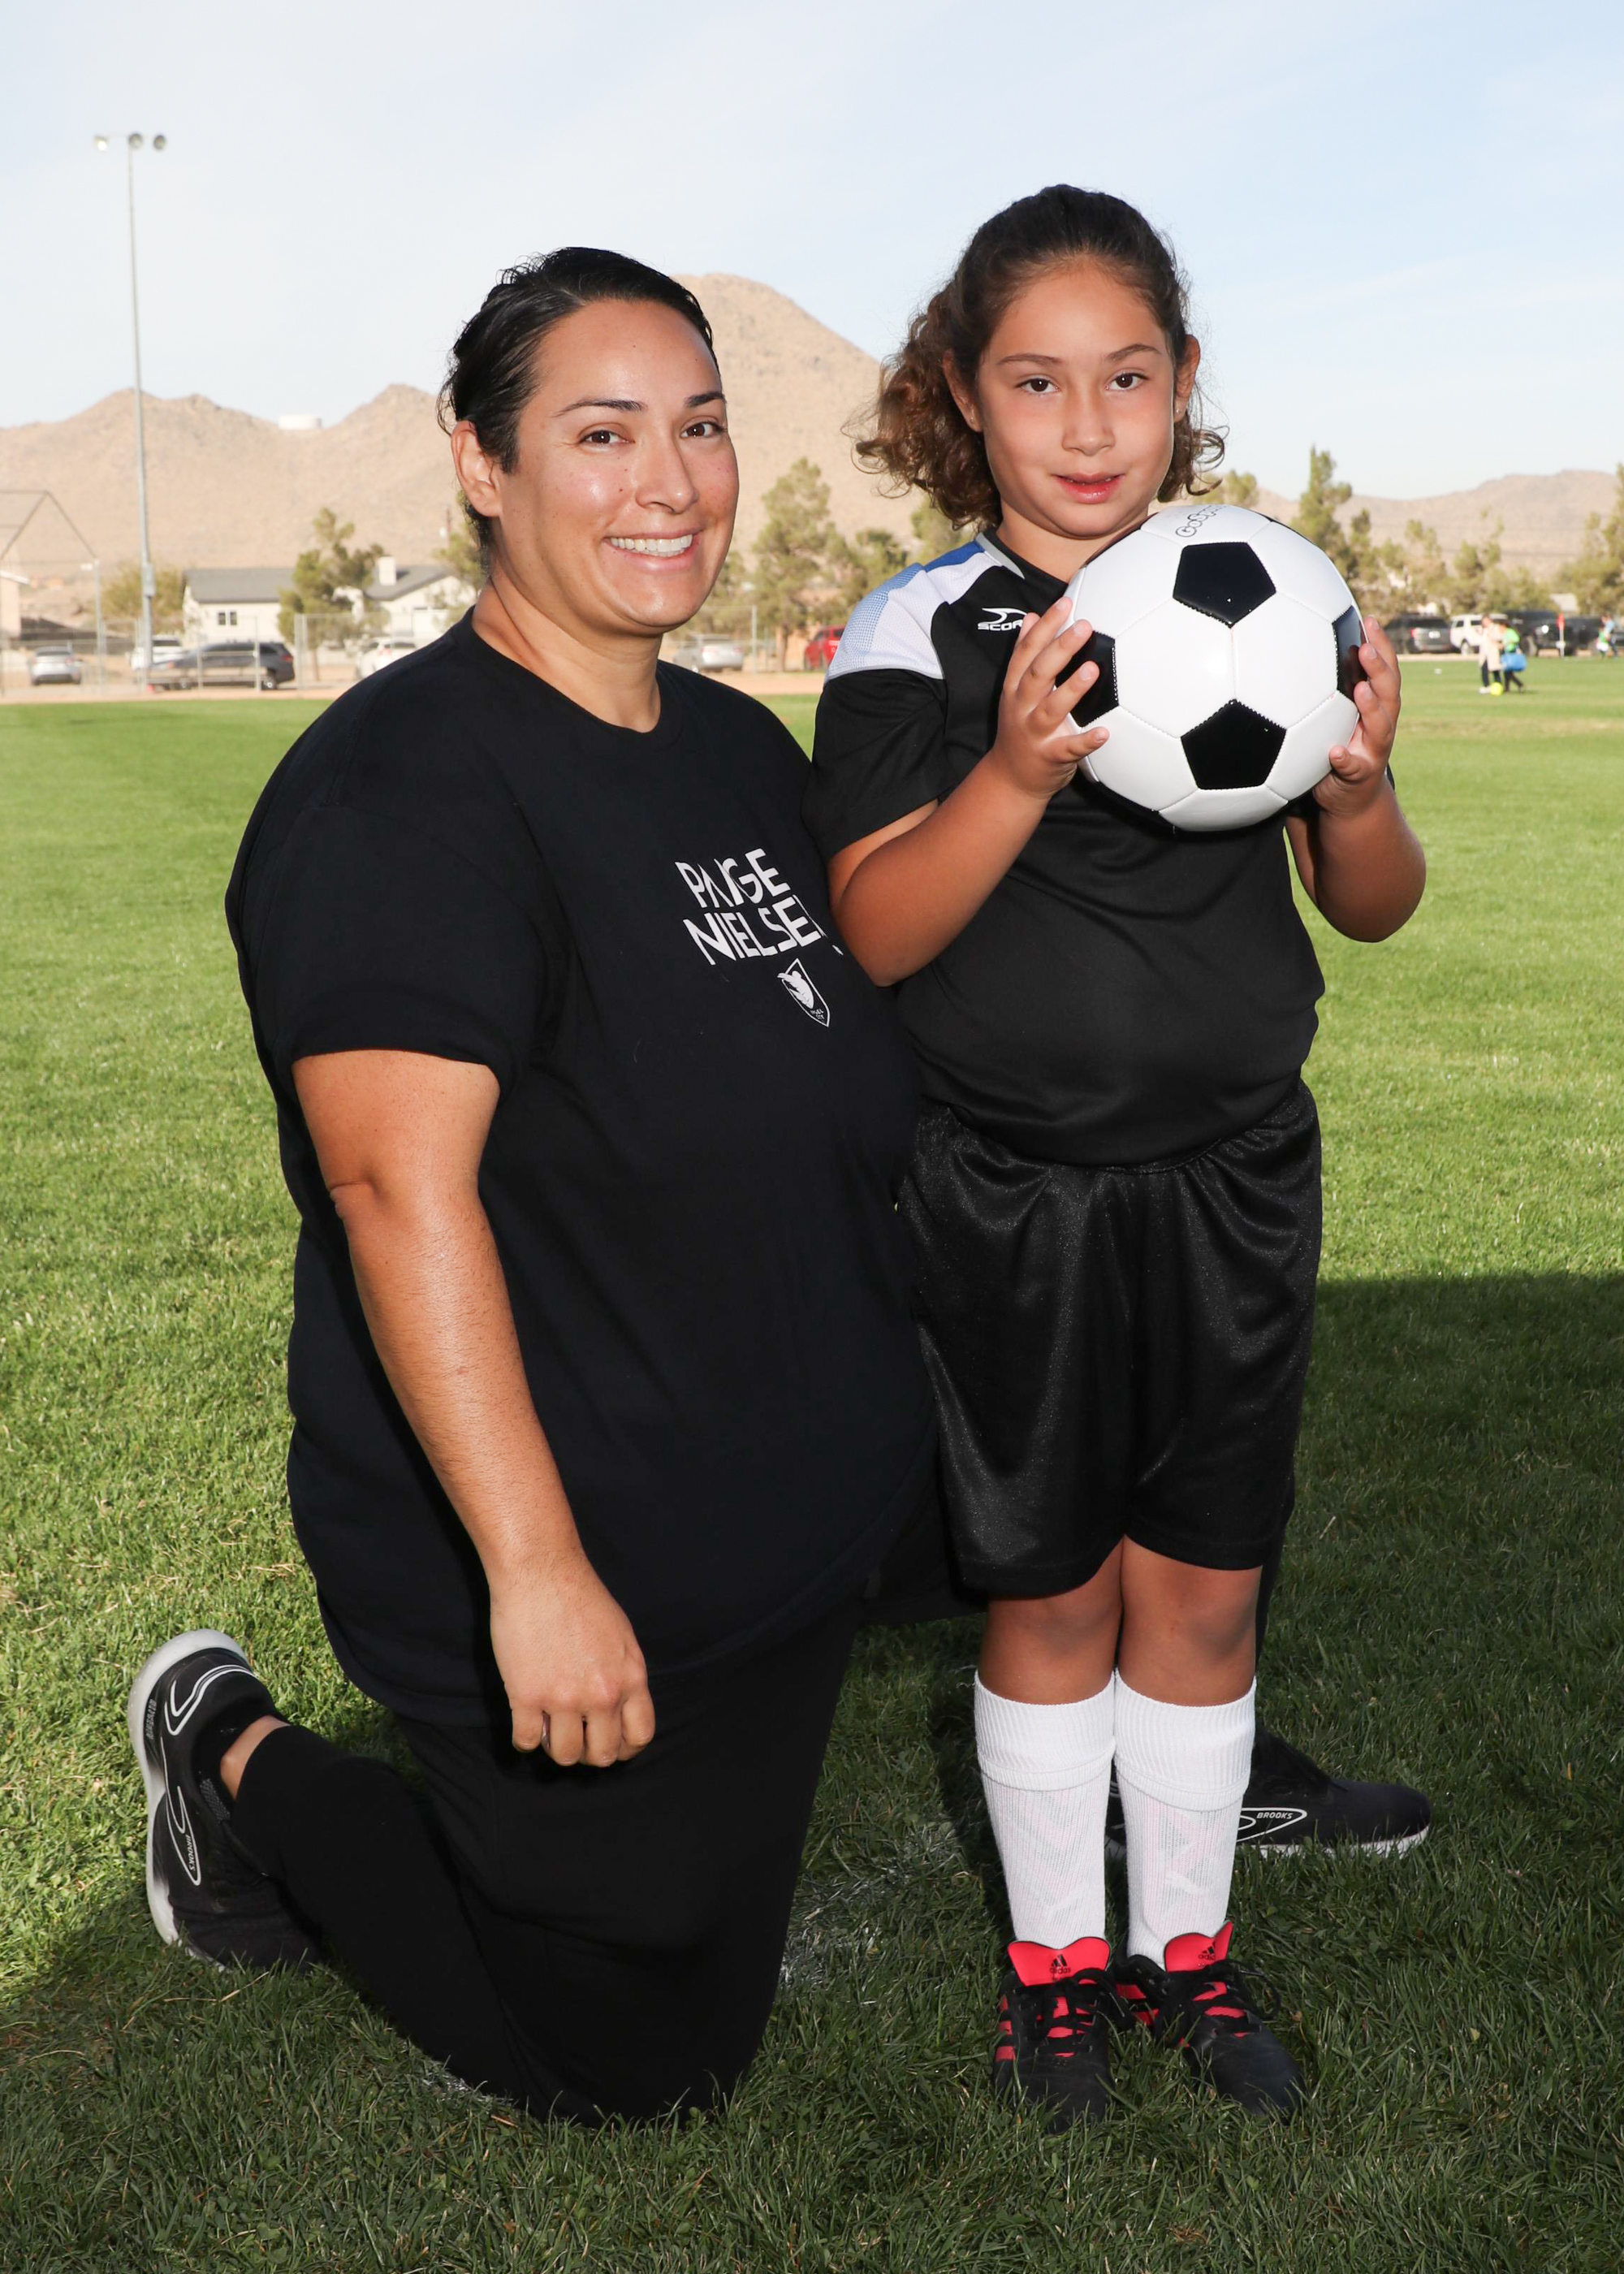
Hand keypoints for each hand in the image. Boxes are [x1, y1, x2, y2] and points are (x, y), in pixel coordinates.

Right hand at [488, 1551, 654, 1766]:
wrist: (541, 1572)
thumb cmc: (581, 1596)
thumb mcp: (622, 1635)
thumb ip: (625, 1674)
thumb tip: (622, 1708)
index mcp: (631, 1677)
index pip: (640, 1736)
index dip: (625, 1749)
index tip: (609, 1744)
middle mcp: (603, 1694)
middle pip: (603, 1755)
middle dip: (590, 1753)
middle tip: (576, 1738)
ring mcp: (564, 1698)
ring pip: (565, 1756)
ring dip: (557, 1748)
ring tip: (549, 1728)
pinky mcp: (526, 1696)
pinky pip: (526, 1742)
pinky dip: (525, 1741)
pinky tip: (526, 1723)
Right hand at [987, 596, 1110, 801]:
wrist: (1010, 779)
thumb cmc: (1022, 728)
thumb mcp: (1015, 690)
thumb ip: (1024, 655)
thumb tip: (1032, 617)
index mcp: (1015, 688)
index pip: (1026, 652)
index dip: (1044, 627)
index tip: (1065, 603)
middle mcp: (1021, 707)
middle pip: (1038, 674)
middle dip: (1059, 649)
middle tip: (1084, 626)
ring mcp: (1034, 733)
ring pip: (1051, 709)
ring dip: (1071, 690)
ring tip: (1092, 670)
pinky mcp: (1050, 757)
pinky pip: (1069, 749)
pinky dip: (1086, 742)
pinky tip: (1104, 733)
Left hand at [1314, 615, 1401, 818]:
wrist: (1350, 799)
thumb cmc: (1338, 747)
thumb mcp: (1335, 717)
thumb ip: (1327, 689)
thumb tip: (1300, 648)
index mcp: (1377, 706)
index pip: (1385, 670)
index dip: (1381, 645)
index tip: (1367, 621)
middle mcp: (1381, 725)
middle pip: (1389, 692)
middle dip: (1381, 668)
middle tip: (1366, 647)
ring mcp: (1374, 750)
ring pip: (1381, 726)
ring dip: (1372, 707)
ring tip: (1362, 690)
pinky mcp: (1360, 775)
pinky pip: (1353, 767)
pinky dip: (1345, 759)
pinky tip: (1334, 752)